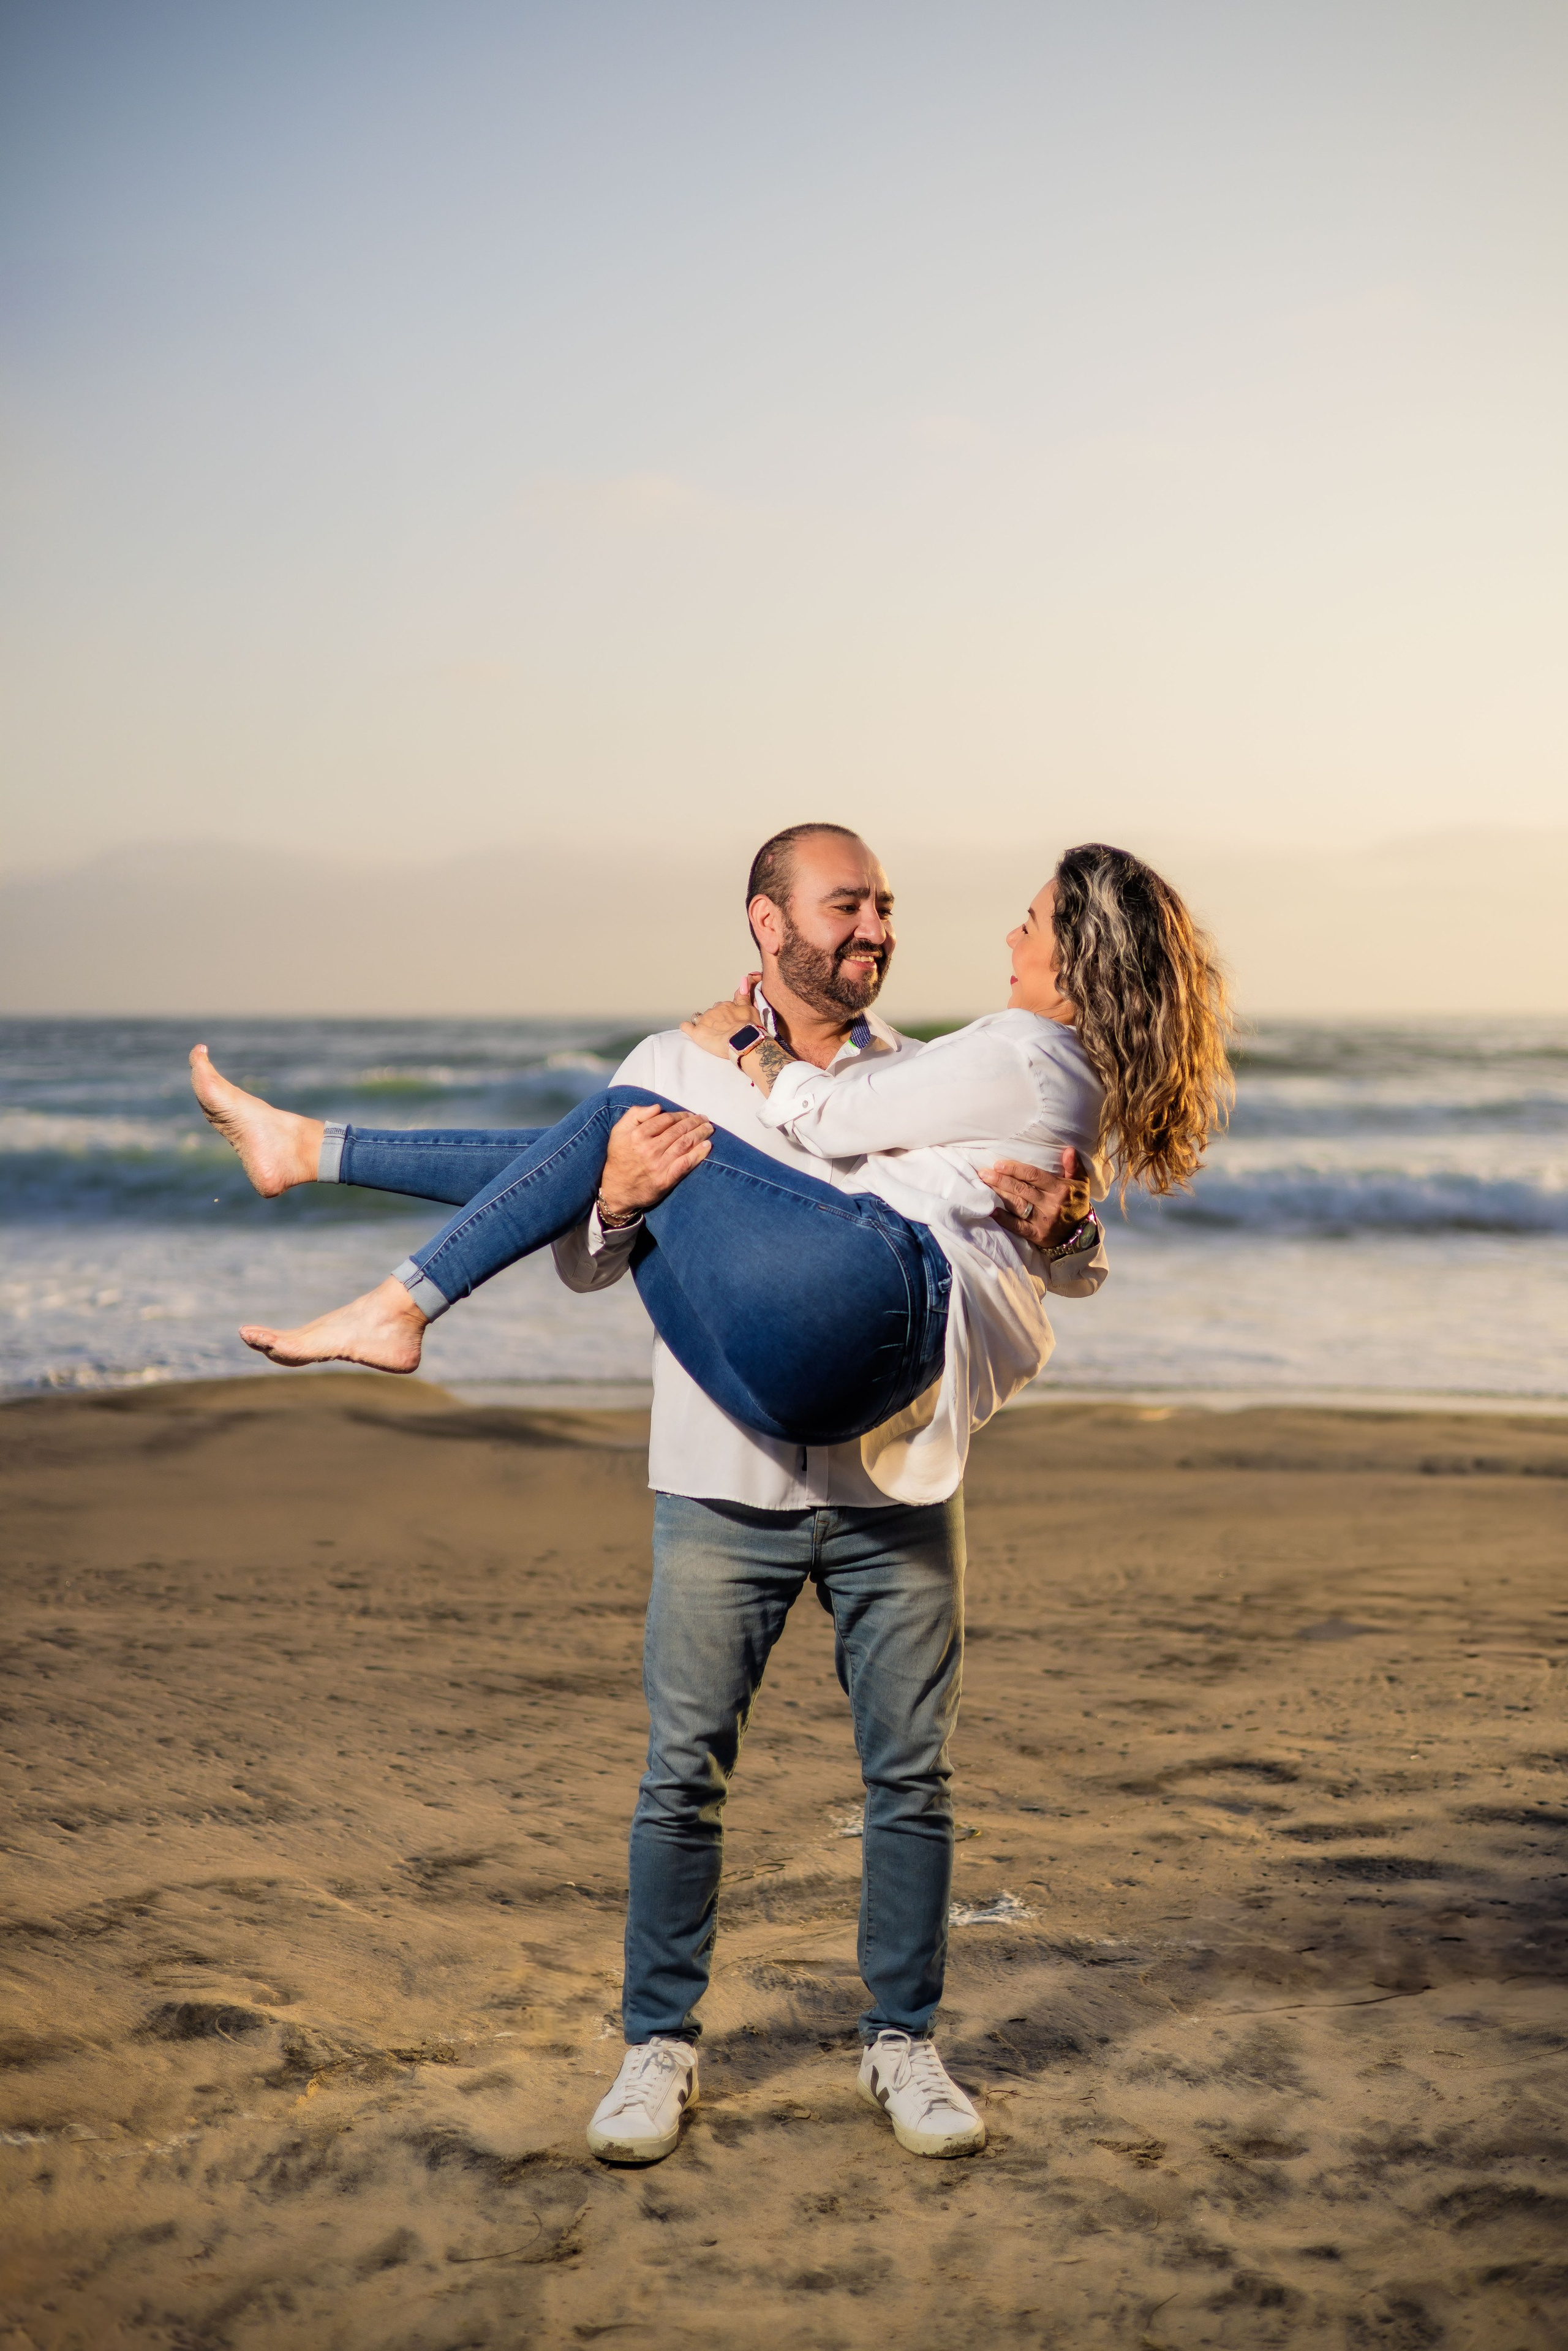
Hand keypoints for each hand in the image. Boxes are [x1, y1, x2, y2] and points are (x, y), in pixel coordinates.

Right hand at [597, 1105, 713, 1219]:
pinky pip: (685, 1164)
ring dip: (700, 1134)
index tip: (689, 1114)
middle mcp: (649, 1149)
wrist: (617, 1189)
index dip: (681, 1115)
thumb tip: (657, 1107)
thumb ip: (635, 1115)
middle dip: (694, 1122)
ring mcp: (658, 1165)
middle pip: (678, 1131)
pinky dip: (698, 1154)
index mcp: (638, 1135)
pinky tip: (707, 1146)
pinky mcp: (665, 1180)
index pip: (666, 1119)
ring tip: (709, 1128)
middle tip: (704, 1119)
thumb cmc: (619, 1157)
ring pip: (684, 1145)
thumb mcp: (619, 1131)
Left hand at [681, 996, 759, 1060]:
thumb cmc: (750, 1028)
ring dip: (702, 1023)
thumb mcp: (751, 1008)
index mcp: (725, 1006)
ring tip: (709, 1032)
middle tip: (721, 1030)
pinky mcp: (697, 1033)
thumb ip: (744, 996)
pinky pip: (686, 1027)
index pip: (721, 1007)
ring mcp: (704, 1021)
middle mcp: (713, 1011)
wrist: (744, 1042)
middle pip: (710, 1013)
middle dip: (714, 1020)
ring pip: (699, 1018)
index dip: (724, 1015)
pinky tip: (688, 1029)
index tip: (728, 1022)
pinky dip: (686, 1027)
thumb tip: (743, 980)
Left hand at [977, 1146, 1091, 1249]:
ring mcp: (1043, 1221)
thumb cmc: (1076, 1202)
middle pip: (1022, 1189)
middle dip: (1001, 1180)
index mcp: (1061, 1190)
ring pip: (1017, 1205)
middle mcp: (1051, 1205)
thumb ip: (1073, 1166)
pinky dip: (1004, 1219)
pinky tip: (991, 1210)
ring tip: (984, 1186)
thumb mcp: (1081, 1183)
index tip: (998, 1164)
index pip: (1034, 1176)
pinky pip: (1018, 1227)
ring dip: (999, 1195)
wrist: (1081, 1233)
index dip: (1015, 1169)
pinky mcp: (1037, 1235)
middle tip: (984, 1173)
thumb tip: (1069, 1149)